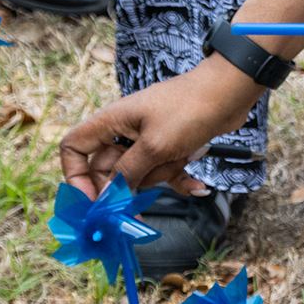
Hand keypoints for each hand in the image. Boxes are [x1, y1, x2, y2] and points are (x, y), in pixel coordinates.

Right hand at [58, 58, 260, 197]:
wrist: (230, 94)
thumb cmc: (188, 111)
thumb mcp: (154, 146)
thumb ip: (127, 174)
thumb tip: (105, 198)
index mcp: (110, 122)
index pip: (73, 148)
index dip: (75, 176)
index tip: (91, 202)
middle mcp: (123, 131)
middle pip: (106, 169)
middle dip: (125, 187)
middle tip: (137, 210)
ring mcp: (146, 140)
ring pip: (138, 174)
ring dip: (160, 177)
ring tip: (179, 160)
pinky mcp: (167, 147)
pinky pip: (163, 172)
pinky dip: (179, 179)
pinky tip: (198, 185)